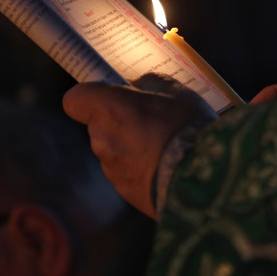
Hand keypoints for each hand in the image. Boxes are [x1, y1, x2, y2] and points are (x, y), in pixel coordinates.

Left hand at [63, 74, 215, 218]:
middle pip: (98, 126)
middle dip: (119, 123)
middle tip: (151, 122)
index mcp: (108, 109)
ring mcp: (111, 169)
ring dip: (131, 148)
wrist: (202, 178)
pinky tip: (166, 167)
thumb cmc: (185, 126)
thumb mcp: (174, 90)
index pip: (74, 100)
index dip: (89, 98)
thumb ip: (148, 84)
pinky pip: (127, 173)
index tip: (111, 96)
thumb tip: (136, 87)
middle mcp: (101, 139)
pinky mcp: (125, 192)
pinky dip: (141, 170)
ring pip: (113, 151)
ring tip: (164, 148)